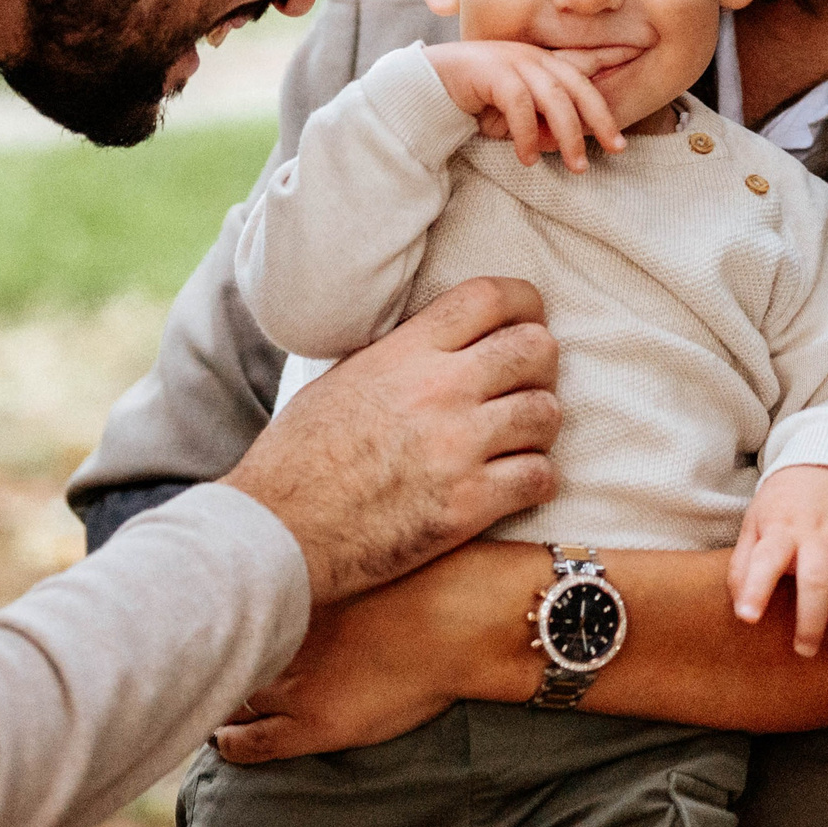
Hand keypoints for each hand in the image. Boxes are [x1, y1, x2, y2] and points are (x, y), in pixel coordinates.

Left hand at [213, 565, 471, 762]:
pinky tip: (223, 742)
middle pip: (221, 648)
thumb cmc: (428, 576)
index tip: (197, 610)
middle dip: (206, 654)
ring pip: (230, 695)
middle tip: (188, 658)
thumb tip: (303, 529)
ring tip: (205, 699)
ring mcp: (292, 683)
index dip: (208, 611)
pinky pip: (250, 744)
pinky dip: (230, 744)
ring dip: (217, 698)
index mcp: (289, 591)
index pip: (227, 603)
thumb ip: (328, 551)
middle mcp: (279, 633)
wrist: (461, 622)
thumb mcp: (365, 549)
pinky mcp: (312, 725)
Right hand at [221, 276, 559, 605]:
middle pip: (535, 349)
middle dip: (540, 365)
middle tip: (525, 385)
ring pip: (546, 413)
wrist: (281, 528)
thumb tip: (442, 342)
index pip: (490, 298)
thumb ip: (401, 355)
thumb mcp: (343, 378)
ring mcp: (457, 447)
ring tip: (517, 439)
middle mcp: (438, 390)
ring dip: (538, 426)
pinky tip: (514, 483)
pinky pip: (539, 477)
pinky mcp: (467, 505)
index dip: (525, 302)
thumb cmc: (299, 456)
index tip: (528, 319)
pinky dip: (534, 480)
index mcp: (404, 353)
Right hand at [423, 41, 625, 171]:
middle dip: (601, 119)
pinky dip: (526, 135)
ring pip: (555, 99)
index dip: (611, 73)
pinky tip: (526, 158)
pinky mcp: (493, 72)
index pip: (585, 67)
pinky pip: (520, 106)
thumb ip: (540, 119)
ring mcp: (513, 61)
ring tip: (576, 166)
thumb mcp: (515, 109)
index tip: (634, 88)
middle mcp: (532, 56)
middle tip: (616, 148)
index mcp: (541, 60)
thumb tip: (565, 144)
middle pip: (578, 87)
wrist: (427, 83)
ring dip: (569, 136)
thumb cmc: (473, 97)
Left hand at [728, 464, 827, 657]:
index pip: (766, 559)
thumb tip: (741, 609)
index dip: (756, 589)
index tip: (748, 617)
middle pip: (818, 582)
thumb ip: (744, 564)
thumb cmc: (785, 506)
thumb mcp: (755, 523)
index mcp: (782, 528)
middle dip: (811, 623)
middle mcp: (820, 534)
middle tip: (804, 650)